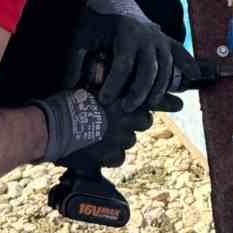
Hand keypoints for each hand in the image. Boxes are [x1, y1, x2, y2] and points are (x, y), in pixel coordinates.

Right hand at [33, 86, 158, 166]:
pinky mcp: (111, 156)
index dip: (168, 101)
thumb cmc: (68, 101)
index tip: (180, 103)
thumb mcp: (89, 82)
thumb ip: (106, 82)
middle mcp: (127, 117)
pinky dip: (111, 156)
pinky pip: (119, 158)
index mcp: (123, 97)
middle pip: (144, 121)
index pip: (153, 99)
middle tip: (117, 120)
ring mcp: (121, 137)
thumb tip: (110, 74)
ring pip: (130, 139)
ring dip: (121, 138)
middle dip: (136, 121)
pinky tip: (98, 150)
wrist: (52, 125)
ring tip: (101, 134)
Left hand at [80, 0, 180, 110]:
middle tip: (125, 108)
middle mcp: (147, 35)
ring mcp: (159, 37)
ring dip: (158, 89)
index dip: (115, 85)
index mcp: (126, 32)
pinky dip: (188, 64)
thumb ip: (75, 61)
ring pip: (166, 67)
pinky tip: (193, 78)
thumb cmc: (95, 20)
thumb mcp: (81, 36)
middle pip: (149, 70)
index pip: (123, 64)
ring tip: (147, 105)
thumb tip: (69, 87)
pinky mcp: (166, 39)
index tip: (104, 101)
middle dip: (138, 92)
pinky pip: (180, 53)